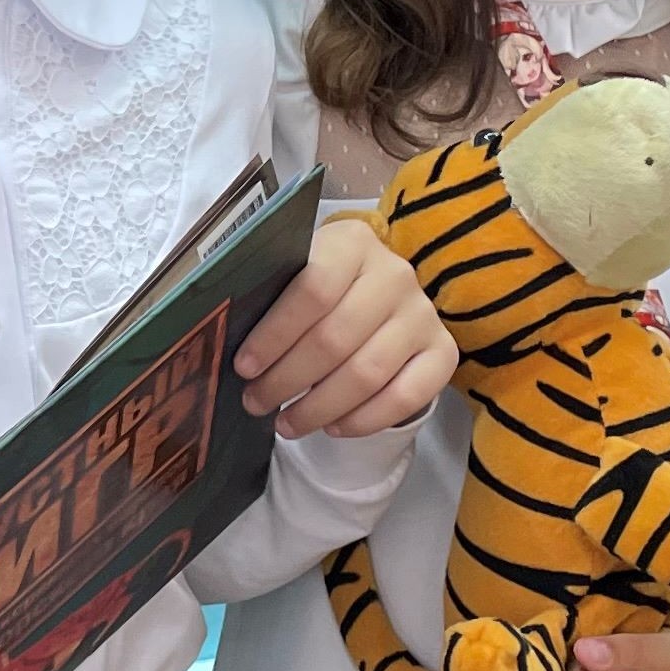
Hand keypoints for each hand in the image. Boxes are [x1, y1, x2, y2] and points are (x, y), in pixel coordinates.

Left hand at [234, 216, 455, 436]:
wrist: (376, 294)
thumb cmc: (320, 287)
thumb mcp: (294, 274)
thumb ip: (269, 296)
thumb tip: (226, 338)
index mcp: (353, 242)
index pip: (313, 289)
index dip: (275, 334)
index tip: (243, 367)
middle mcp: (395, 274)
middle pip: (336, 338)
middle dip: (287, 379)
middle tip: (256, 402)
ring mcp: (423, 314)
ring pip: (367, 373)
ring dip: (319, 407)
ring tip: (285, 423)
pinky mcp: (443, 351)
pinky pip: (406, 397)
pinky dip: (365, 420)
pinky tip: (333, 427)